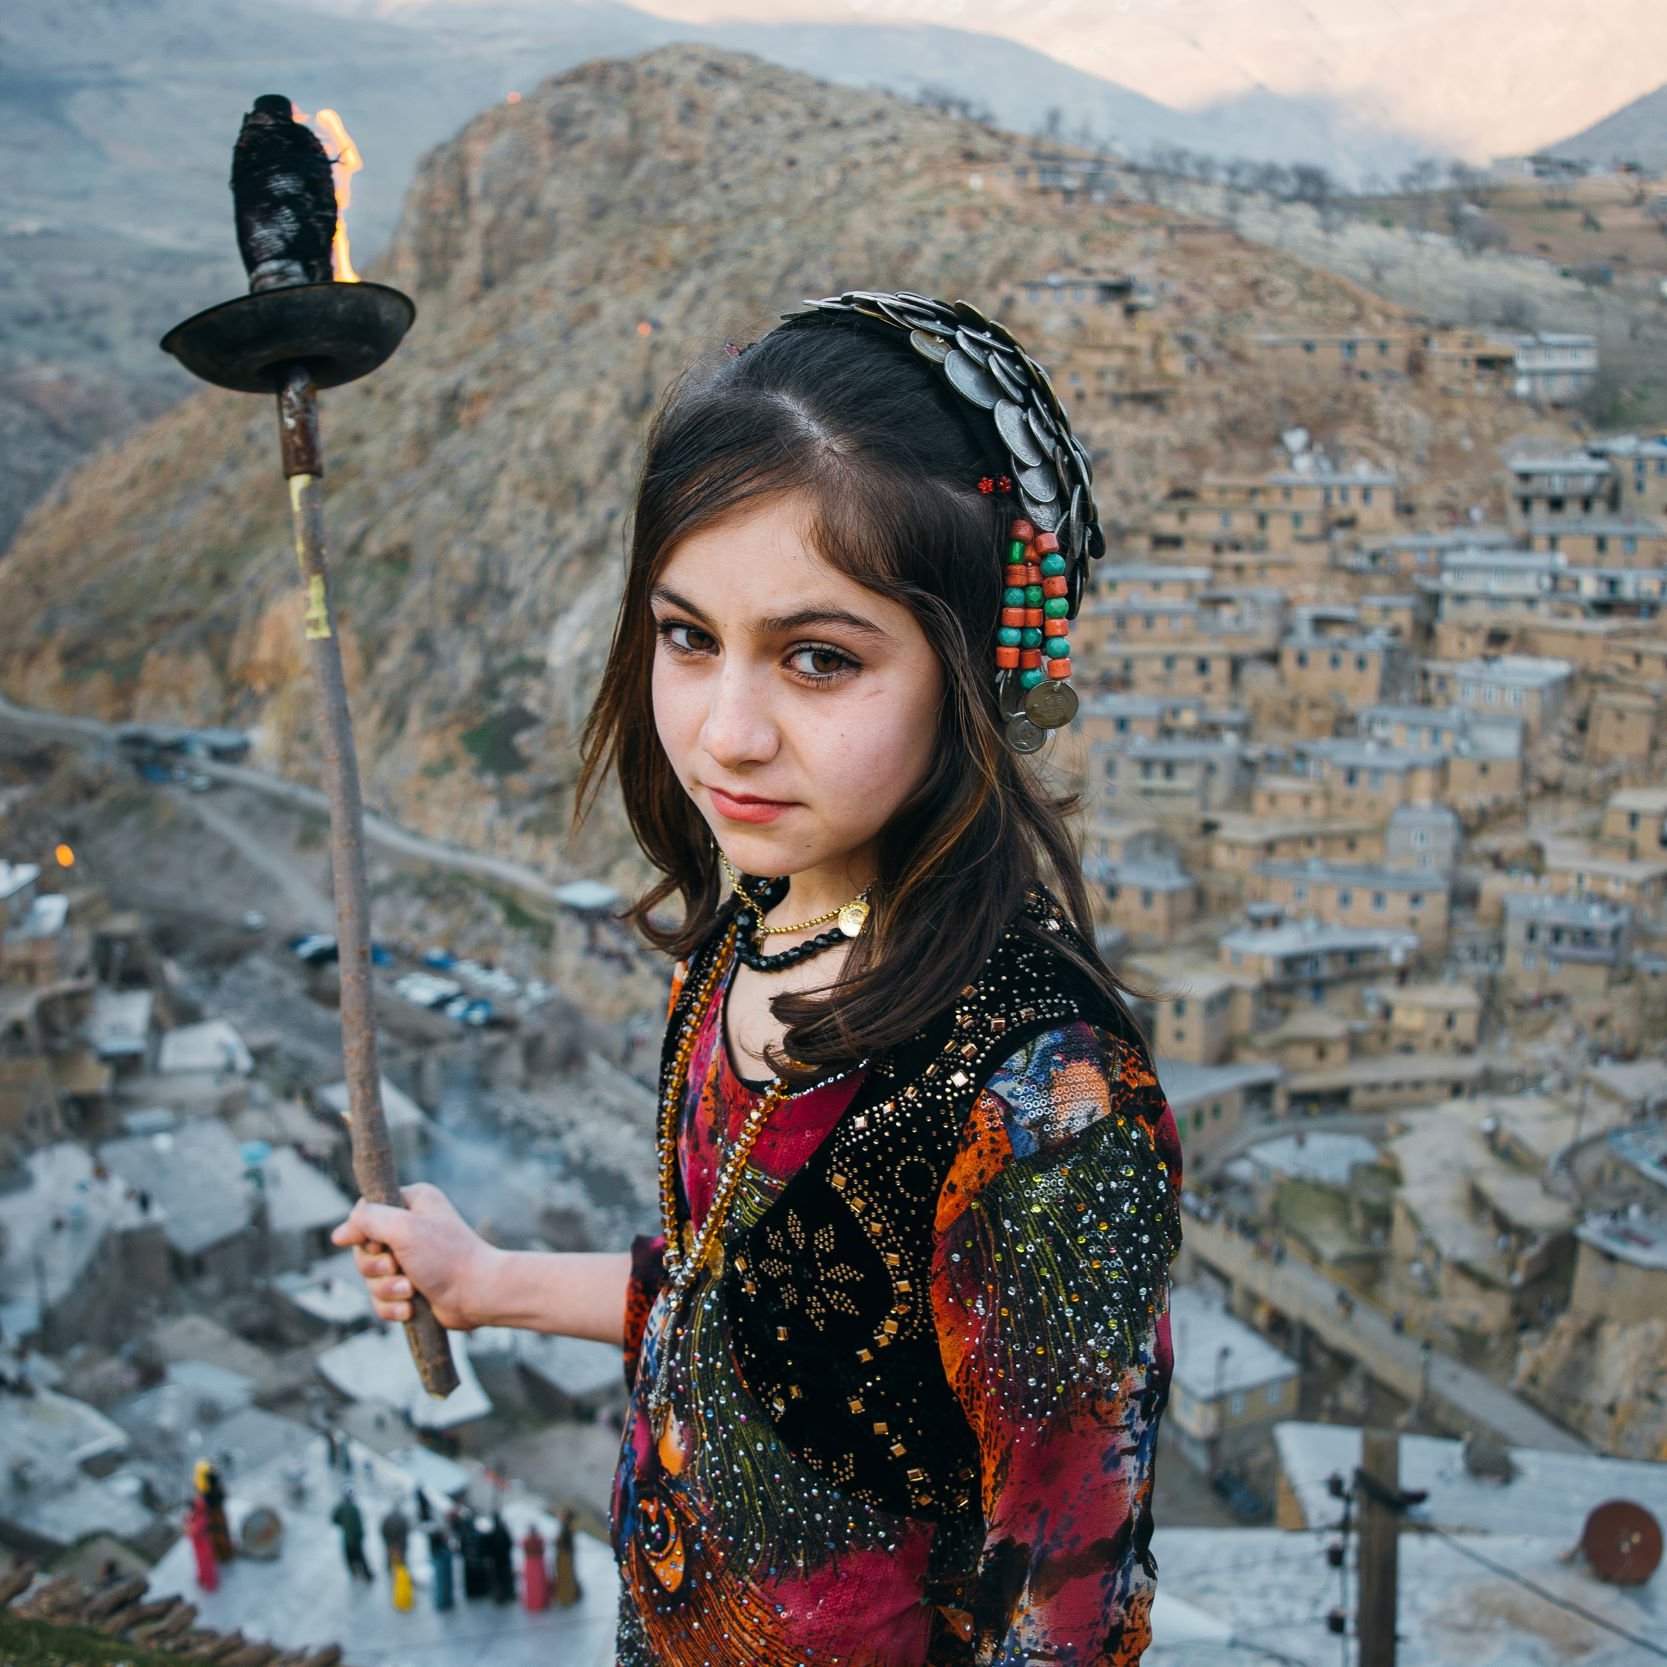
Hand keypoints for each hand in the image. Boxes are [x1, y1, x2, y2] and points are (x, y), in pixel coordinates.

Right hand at [329, 1182, 498, 1332]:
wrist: (478, 1294)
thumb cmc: (446, 1257)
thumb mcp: (404, 1228)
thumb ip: (369, 1220)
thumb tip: (339, 1233)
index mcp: (412, 1203)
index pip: (366, 1212)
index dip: (363, 1233)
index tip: (378, 1244)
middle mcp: (409, 1227)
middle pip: (362, 1249)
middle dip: (376, 1267)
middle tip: (397, 1268)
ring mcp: (409, 1259)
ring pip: (370, 1278)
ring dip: (387, 1289)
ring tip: (410, 1290)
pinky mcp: (410, 1287)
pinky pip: (380, 1300)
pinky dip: (392, 1307)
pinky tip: (411, 1308)